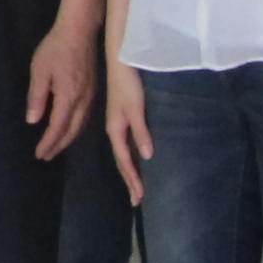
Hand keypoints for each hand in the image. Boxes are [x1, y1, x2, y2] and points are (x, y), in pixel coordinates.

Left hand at [24, 15, 96, 158]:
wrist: (79, 31)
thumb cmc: (56, 48)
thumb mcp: (40, 71)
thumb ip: (37, 97)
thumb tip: (33, 121)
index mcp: (68, 97)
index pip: (57, 128)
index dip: (48, 143)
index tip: (40, 154)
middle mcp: (82, 101)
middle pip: (71, 131)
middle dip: (58, 146)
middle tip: (46, 156)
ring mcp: (90, 96)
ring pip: (81, 125)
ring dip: (68, 139)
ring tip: (56, 146)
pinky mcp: (93, 90)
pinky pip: (85, 117)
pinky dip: (76, 128)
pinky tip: (70, 128)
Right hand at [103, 58, 149, 199]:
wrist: (120, 61)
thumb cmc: (128, 83)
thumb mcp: (136, 108)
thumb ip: (141, 132)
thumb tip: (147, 156)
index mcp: (115, 130)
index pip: (125, 160)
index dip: (133, 179)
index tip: (139, 197)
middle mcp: (115, 129)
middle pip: (122, 161)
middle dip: (129, 181)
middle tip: (137, 201)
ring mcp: (118, 123)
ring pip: (124, 153)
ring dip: (130, 171)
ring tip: (136, 187)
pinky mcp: (122, 117)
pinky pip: (126, 144)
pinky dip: (131, 157)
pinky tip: (136, 158)